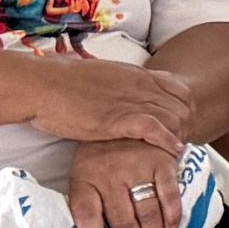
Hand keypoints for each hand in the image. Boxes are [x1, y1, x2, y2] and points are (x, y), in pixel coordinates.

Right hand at [19, 54, 202, 149]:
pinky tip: (173, 152)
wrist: (41, 84)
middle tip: (182, 142)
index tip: (180, 124)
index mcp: (136, 74)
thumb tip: (123, 96)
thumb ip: (120, 85)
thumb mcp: (102, 77)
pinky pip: (155, 128)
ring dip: (180, 135)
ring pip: (174, 116)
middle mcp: (140, 85)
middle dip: (187, 125)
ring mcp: (130, 101)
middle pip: (183, 104)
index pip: (179, 89)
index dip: (184, 108)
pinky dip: (167, 141)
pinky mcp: (118, 118)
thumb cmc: (62, 82)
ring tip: (178, 151)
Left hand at [64, 138, 181, 227]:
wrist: (130, 120)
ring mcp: (138, 167)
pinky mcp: (161, 162)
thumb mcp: (83, 173)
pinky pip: (169, 193)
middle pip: (122, 218)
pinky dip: (172, 214)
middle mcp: (110, 173)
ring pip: (147, 210)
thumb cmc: (101, 156)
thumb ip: (87, 202)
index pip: (86, 212)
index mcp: (85, 177)